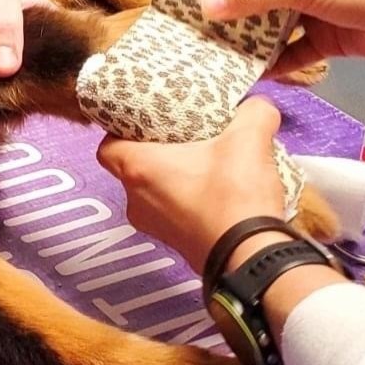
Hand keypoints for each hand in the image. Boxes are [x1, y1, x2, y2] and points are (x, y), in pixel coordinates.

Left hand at [96, 98, 285, 272]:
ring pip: (152, 194)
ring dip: (172, 178)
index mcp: (139, 170)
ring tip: (202, 160)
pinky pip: (172, 214)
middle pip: (131, 170)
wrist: (252, 259)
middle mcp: (137, 201)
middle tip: (178, 136)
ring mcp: (155, 227)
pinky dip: (187, 201)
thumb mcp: (249, 141)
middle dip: (153, 152)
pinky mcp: (177, 244)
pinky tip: (216, 190)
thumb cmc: (234, 199)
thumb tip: (258, 105)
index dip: (119, 131)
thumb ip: (253, 113)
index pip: (107, 147)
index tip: (142, 121)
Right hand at [199, 0, 364, 88]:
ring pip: (275, 24)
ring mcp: (317, 7)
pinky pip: (295, 51)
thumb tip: (207, 4)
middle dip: (233, 10)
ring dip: (253, 40)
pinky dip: (278, 62)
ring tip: (221, 54)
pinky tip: (257, 74)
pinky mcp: (329, 37)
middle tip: (201, 28)